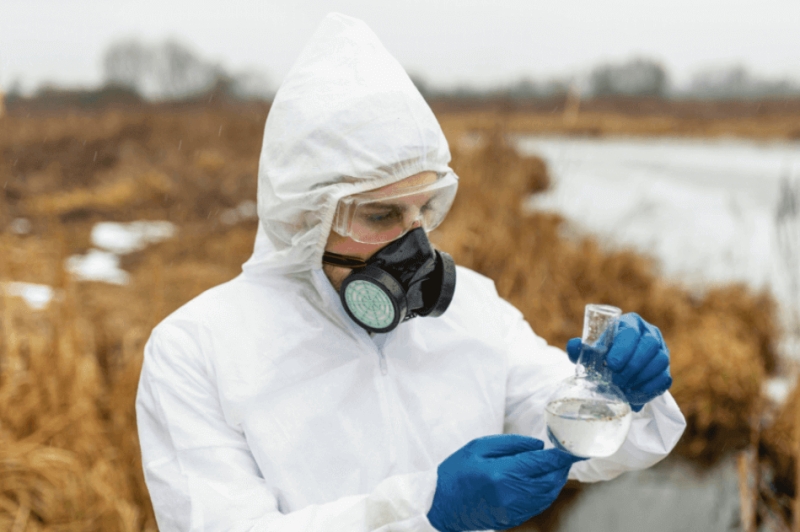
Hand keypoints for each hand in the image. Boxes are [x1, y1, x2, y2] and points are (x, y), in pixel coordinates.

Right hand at [427, 435, 584, 531]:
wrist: (439, 505)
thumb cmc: (455, 472)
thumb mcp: (478, 447)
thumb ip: (511, 444)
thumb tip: (538, 446)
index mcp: (503, 473)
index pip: (542, 463)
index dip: (561, 456)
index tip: (572, 449)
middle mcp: (512, 494)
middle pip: (550, 481)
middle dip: (560, 468)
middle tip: (564, 456)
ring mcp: (513, 510)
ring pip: (547, 495)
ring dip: (556, 481)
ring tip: (555, 468)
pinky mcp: (512, 519)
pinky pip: (538, 505)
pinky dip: (545, 493)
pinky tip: (542, 483)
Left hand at [566, 313, 671, 411]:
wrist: (617, 368)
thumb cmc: (603, 353)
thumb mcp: (590, 350)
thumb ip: (580, 348)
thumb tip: (574, 346)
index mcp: (630, 323)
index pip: (630, 331)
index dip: (623, 349)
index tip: (611, 365)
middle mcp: (649, 333)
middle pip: (649, 345)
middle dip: (633, 365)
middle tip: (617, 380)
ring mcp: (661, 350)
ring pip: (660, 360)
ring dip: (641, 377)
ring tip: (624, 389)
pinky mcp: (665, 369)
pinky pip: (664, 379)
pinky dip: (649, 389)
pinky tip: (635, 396)